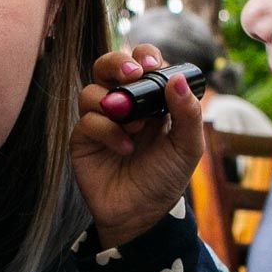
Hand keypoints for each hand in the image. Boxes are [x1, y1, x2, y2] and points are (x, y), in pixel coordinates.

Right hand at [72, 45, 205, 248]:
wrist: (142, 214)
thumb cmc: (165, 178)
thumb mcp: (188, 146)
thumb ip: (188, 113)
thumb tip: (179, 78)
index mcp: (149, 98)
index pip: (141, 62)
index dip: (144, 56)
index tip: (153, 64)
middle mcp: (122, 104)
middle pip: (106, 65)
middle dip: (117, 63)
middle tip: (133, 75)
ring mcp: (100, 120)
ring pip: (92, 90)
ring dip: (116, 104)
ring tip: (137, 126)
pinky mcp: (83, 139)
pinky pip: (87, 121)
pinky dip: (108, 131)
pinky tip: (125, 148)